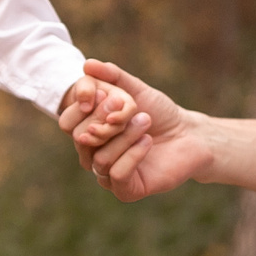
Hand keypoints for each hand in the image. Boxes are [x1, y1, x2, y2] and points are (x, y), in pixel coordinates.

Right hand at [65, 61, 211, 202]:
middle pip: (80, 140)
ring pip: (99, 158)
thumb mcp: (135, 90)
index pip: (67, 123)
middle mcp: (93, 155)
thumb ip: (113, 76)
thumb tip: (87, 64)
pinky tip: (147, 141)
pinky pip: (116, 175)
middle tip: (126, 106)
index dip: (80, 107)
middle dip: (103, 120)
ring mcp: (108, 175)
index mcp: (89, 131)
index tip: (101, 93)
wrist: (189, 135)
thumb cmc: (159, 113)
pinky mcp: (127, 190)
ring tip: (145, 121)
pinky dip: (132, 155)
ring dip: (123, 137)